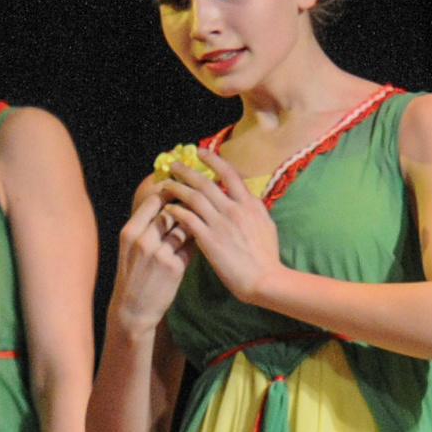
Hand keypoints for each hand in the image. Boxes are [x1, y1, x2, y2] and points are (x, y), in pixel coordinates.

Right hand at [109, 180, 191, 331]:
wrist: (133, 310)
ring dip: (195, 225)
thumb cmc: (133, 277)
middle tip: (199, 204)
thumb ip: (146, 228)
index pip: (153, 201)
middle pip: (171, 212)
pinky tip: (202, 243)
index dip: (170, 193)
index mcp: (130, 232)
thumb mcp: (130, 250)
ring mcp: (159, 254)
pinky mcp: (174, 267)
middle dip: (186, 207)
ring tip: (202, 223)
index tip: (181, 190)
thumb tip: (169, 205)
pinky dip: (197, 243)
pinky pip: (191, 246)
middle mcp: (143, 240)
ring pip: (185, 228)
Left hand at [160, 152, 282, 306]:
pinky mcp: (209, 239)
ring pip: (194, 197)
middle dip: (188, 170)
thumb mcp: (266, 225)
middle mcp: (234, 208)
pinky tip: (167, 209)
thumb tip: (248, 199)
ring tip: (165, 184)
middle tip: (173, 164)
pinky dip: (176, 212)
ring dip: (177, 188)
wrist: (264, 278)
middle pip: (207, 182)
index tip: (201, 153)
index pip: (229, 173)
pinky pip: (188, 220)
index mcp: (250, 203)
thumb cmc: (266, 256)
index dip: (214, 160)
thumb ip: (253, 210)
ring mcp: (221, 223)